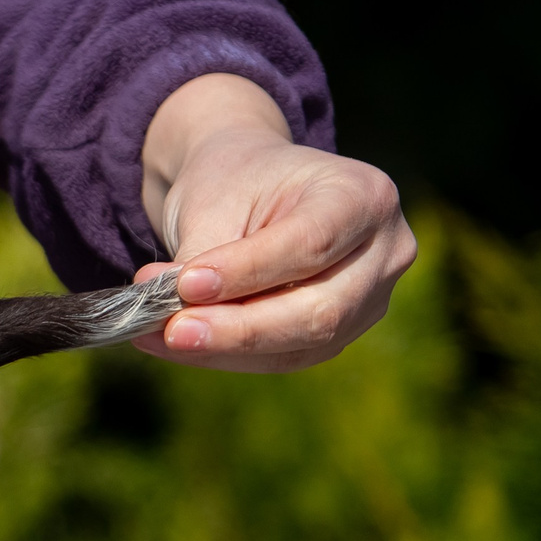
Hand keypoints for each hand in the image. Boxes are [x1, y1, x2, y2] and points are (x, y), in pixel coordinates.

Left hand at [132, 73, 416, 372]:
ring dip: (224, 348)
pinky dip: (226, 355)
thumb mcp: (215, 200)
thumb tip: (171, 318)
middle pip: (318, 309)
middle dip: (237, 327)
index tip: (184, 284)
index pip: (311, 244)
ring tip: (156, 334)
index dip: (248, 271)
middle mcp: (384, 250)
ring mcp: (371, 298)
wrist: (248, 186)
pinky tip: (177, 344)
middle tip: (169, 329)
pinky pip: (285, 357)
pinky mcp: (341, 333)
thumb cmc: (235, 183)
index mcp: (364, 195)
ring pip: (301, 343)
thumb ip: (203, 259)